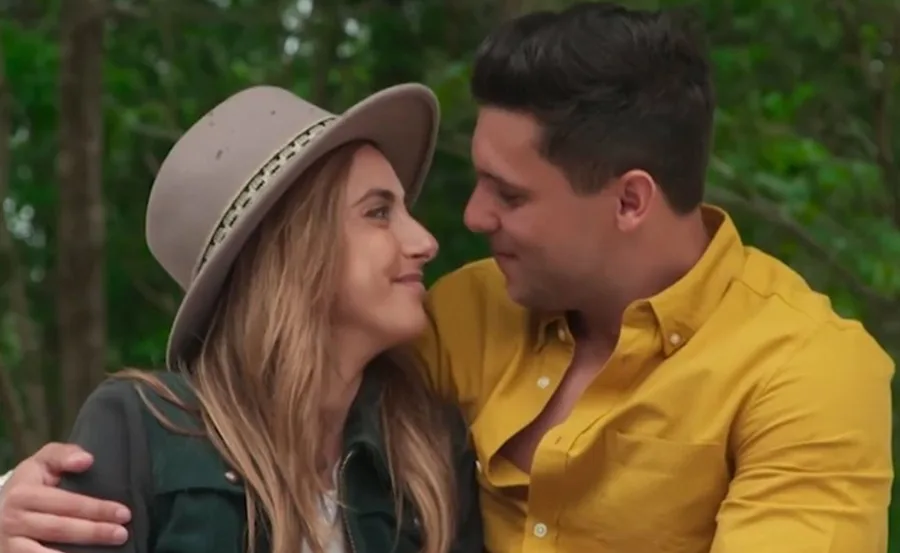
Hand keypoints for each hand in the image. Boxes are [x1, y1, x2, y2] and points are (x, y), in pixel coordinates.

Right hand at [0, 443, 131, 552]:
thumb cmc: (29, 483)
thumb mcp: (42, 462)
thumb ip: (63, 455)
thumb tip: (86, 460)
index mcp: (24, 494)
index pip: (67, 503)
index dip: (96, 509)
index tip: (124, 513)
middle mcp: (14, 520)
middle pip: (60, 529)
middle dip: (94, 532)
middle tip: (122, 534)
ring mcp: (10, 544)